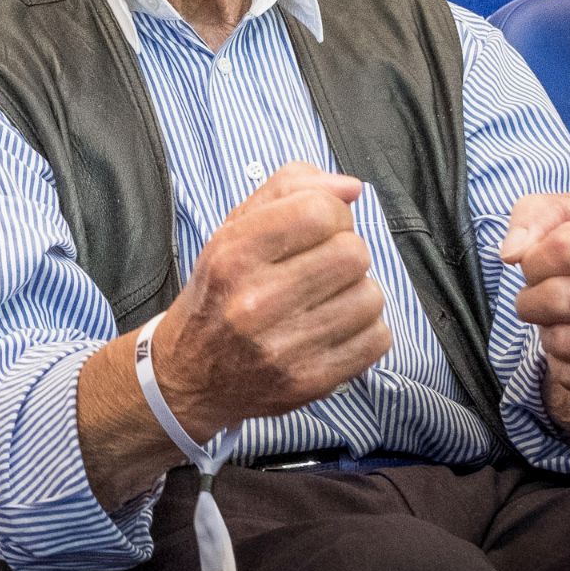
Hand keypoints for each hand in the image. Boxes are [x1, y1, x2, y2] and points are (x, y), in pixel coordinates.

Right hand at [153, 163, 389, 435]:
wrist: (191, 374)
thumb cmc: (220, 291)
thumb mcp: (234, 228)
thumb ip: (289, 189)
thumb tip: (352, 188)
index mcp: (233, 256)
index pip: (319, 212)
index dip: (332, 213)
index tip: (318, 228)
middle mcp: (255, 302)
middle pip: (353, 253)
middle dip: (346, 252)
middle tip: (322, 266)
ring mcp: (284, 348)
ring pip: (371, 296)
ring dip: (357, 292)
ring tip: (326, 300)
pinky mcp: (311, 382)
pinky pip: (378, 339)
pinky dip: (365, 330)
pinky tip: (334, 328)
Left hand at [505, 193, 569, 422]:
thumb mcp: (562, 220)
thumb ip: (533, 216)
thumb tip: (512, 253)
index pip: (564, 246)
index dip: (534, 260)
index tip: (537, 266)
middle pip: (560, 297)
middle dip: (532, 300)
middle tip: (538, 299)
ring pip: (564, 341)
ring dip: (547, 333)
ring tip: (562, 322)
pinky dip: (562, 365)